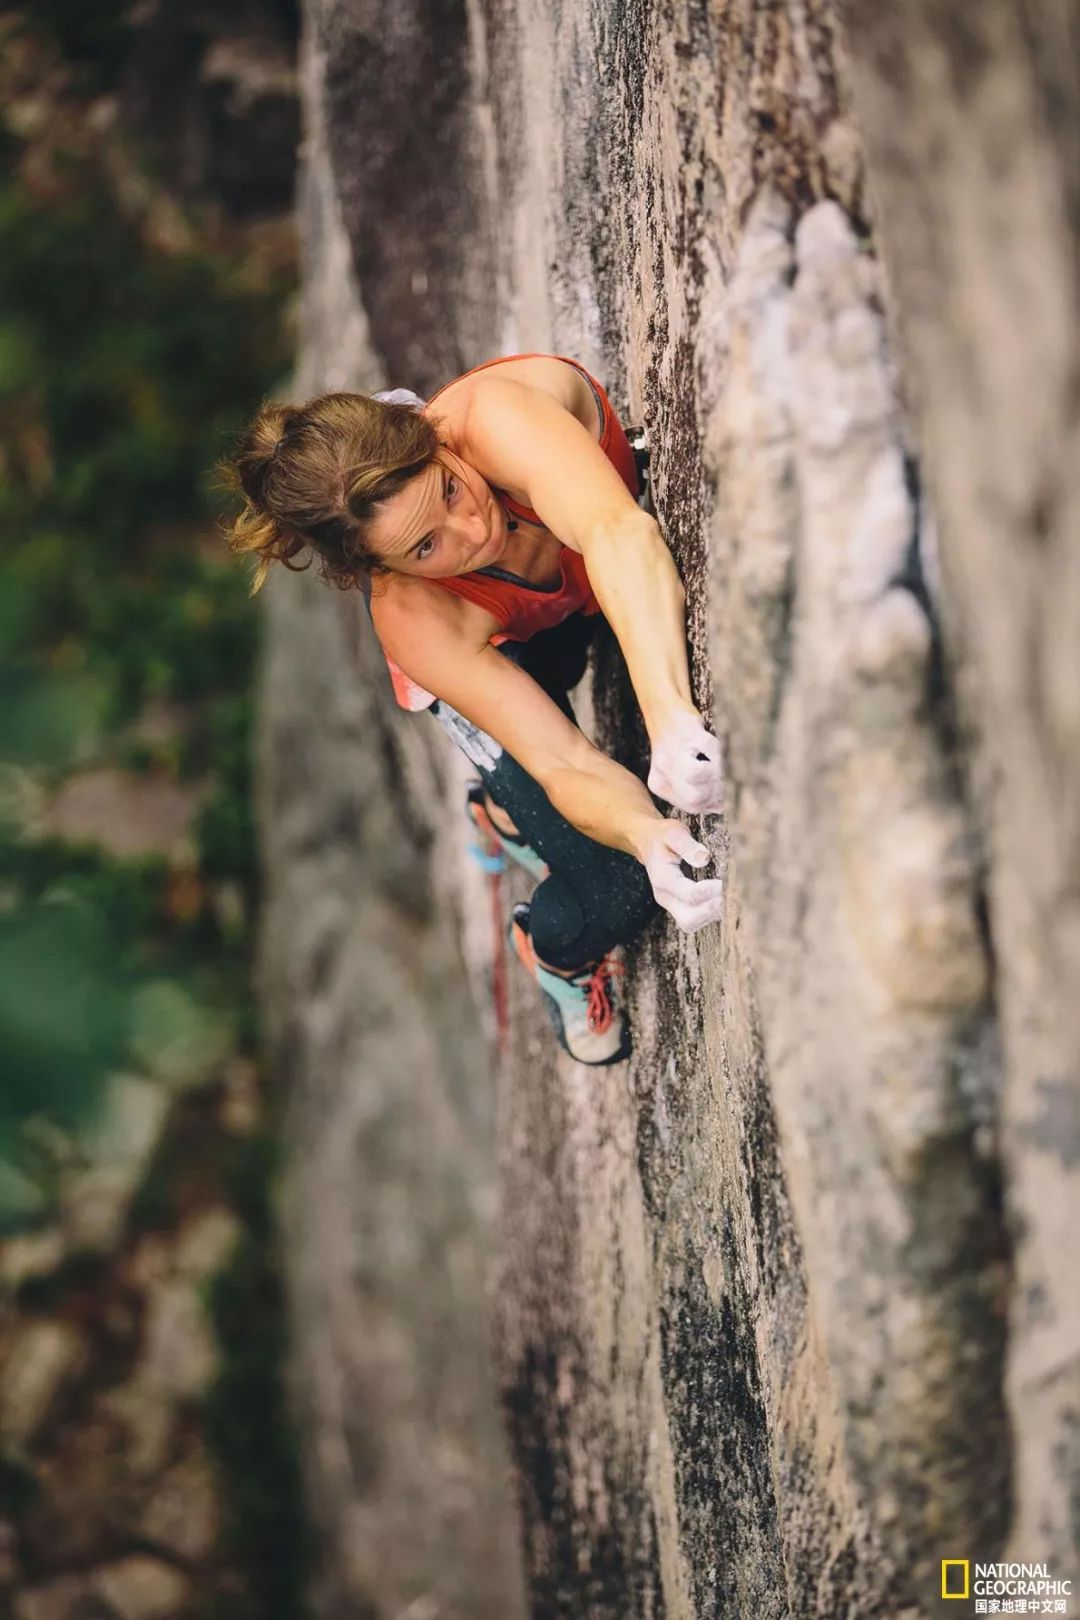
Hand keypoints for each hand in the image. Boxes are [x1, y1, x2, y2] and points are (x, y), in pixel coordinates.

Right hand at [635, 818, 723, 934]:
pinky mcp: (679, 906)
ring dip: (712, 915)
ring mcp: (671, 904)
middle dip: (710, 912)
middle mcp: (665, 896)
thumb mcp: (673, 833)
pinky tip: (724, 900)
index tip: (724, 883)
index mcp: (662, 878)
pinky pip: (694, 920)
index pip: (688, 895)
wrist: (649, 843)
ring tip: (730, 899)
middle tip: (730, 897)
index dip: (708, 892)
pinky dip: (710, 914)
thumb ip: (687, 845)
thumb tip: (704, 858)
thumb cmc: (663, 837)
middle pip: (688, 920)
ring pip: (691, 924)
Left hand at [648, 709, 723, 814]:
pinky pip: (712, 751)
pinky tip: (718, 751)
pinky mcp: (689, 733)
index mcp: (659, 783)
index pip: (691, 805)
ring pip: (698, 776)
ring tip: (722, 768)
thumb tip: (719, 806)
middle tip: (725, 783)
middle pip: (694, 797)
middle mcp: (663, 769)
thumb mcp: (678, 773)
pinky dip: (720, 753)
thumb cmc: (676, 745)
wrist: (663, 711)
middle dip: (716, 793)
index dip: (712, 804)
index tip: (723, 798)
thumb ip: (695, 791)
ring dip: (718, 774)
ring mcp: (674, 751)